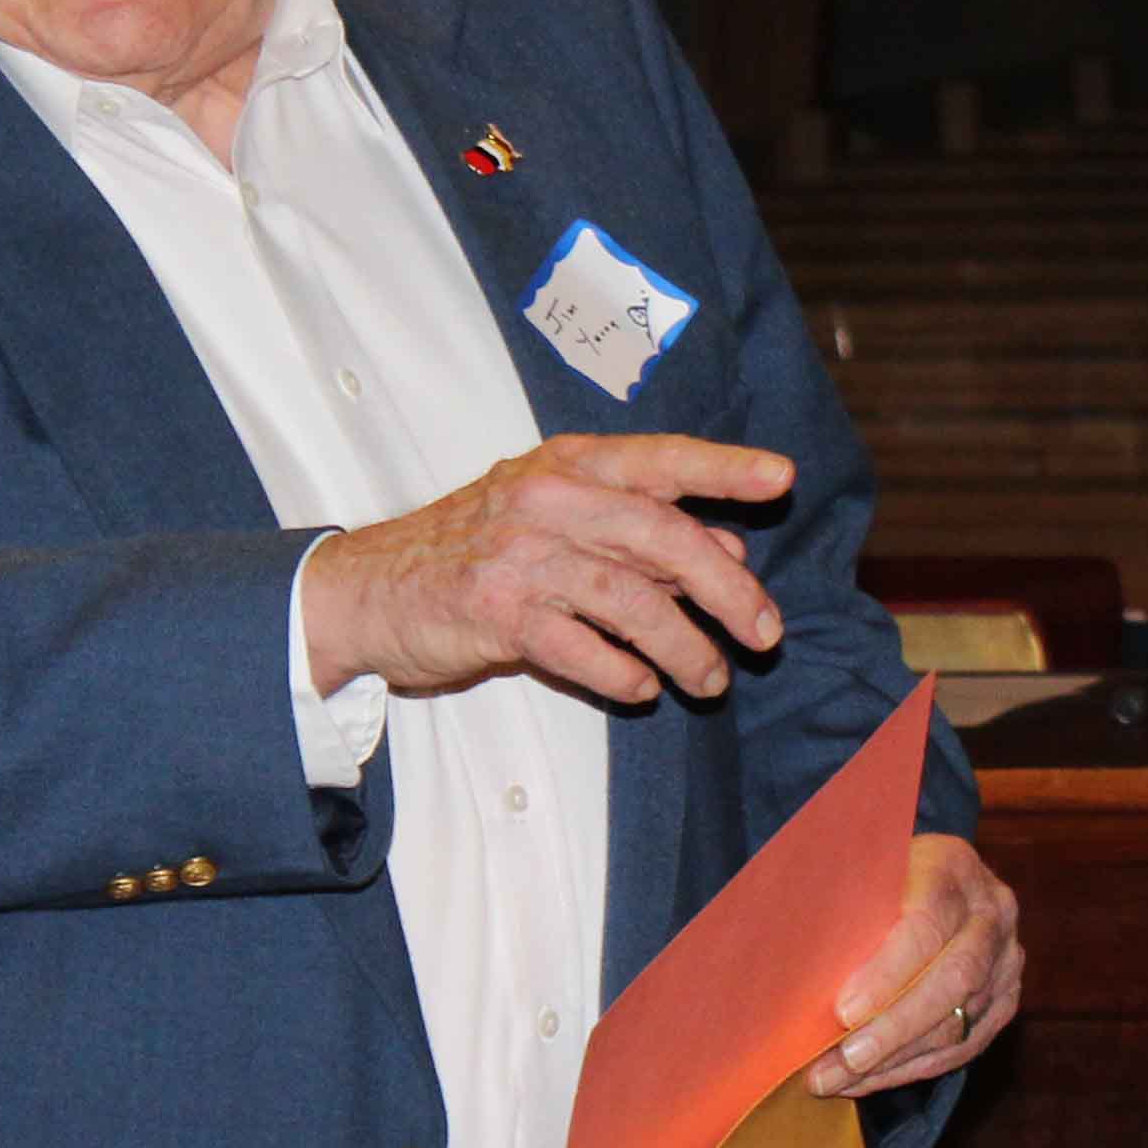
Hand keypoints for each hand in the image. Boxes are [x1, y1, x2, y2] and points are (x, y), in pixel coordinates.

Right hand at [301, 434, 789, 703]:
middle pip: (662, 537)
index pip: (661, 458)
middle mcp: (548, 498)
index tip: (782, 478)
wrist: (365, 590)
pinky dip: (622, 673)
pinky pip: (580, 649)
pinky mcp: (495, 612)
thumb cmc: (471, 551)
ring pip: (632, 601)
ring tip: (710, 681)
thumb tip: (729, 554)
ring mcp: (520, 555)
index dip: (724, 467)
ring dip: (685, 649)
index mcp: (569, 464)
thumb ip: (638, 533)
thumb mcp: (554, 520)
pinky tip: (642, 688)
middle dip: (726, 591)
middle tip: (765, 635)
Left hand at [808, 834, 1022, 1099]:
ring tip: (836, 1080)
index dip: (887, 971)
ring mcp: (1006, 959)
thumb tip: (788, 966)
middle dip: (892, 1029)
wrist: (932, 883)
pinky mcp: (1005, 1000)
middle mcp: (992, 911)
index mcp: (953, 865)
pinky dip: (911, 1069)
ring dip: (894, 1060)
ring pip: (958, 1022)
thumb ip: (837, 905)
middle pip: (952, 980)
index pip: (927, 923)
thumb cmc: (875, 880)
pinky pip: (964, 1047)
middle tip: (839, 1063)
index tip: (843, 1011)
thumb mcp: (859, 873)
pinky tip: (867, 1080)